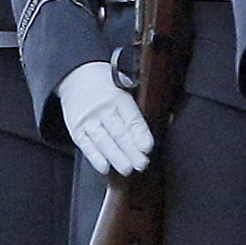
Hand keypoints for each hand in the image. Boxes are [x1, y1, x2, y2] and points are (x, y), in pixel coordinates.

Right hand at [58, 60, 155, 179]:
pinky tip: (104, 166)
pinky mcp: (76, 128)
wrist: (75, 76)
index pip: (131, 118)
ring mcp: (88, 119)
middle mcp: (102, 109)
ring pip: (102, 140)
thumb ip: (144, 105)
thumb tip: (169, 119)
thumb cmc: (107, 85)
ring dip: (115, 156)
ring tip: (127, 169)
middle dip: (130, 150)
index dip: (140, 134)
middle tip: (141, 164)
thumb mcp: (128, 87)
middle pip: (118, 132)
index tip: (147, 147)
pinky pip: (85, 144)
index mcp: (119, 98)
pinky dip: (94, 157)